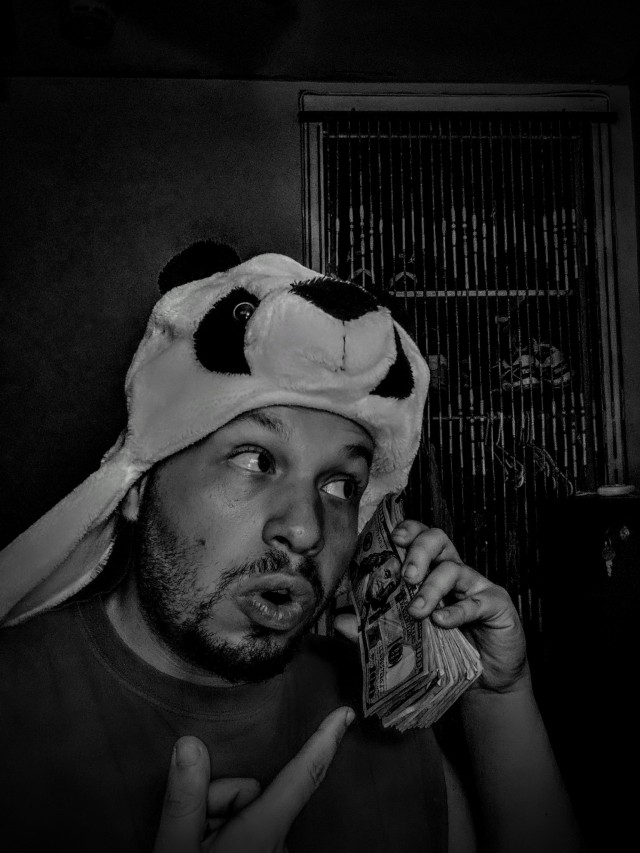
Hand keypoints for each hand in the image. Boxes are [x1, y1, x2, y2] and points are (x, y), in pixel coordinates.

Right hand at [153, 705, 354, 852]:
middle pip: (250, 791)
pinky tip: (207, 851)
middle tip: (193, 833)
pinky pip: (247, 831)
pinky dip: (225, 836)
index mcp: (262, 833)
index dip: (324, 742)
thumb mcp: (176, 852)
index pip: (301, 777)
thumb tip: (191, 744)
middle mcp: (277, 845)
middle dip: (218, 800)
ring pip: (245, 812)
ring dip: (218, 822)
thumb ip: (184, 799)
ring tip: (198, 848)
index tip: (345, 714)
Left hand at [391, 520, 527, 692]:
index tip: (393, 537)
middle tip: (406, 576)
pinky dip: (457, 611)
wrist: (486, 681)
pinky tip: (442, 622)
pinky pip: (476, 601)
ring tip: (417, 610)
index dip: (408, 530)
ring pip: (454, 568)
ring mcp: (477, 586)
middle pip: (438, 540)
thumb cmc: (446, 651)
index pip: (419, 537)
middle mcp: (454, 571)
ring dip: (432, 588)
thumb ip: (375, 627)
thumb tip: (339, 621)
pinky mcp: (496, 605)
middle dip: (418, 552)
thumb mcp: (408, 637)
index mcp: (431, 570)